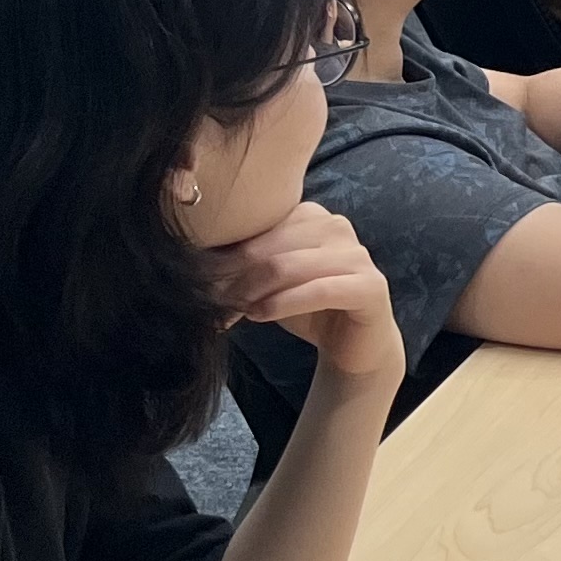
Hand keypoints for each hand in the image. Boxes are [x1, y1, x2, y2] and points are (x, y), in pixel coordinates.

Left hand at [210, 204, 401, 385]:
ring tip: (231, 309)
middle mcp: (337, 226)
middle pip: (269, 246)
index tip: (195, 278)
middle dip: (233, 274)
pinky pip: (318, 290)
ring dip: (252, 290)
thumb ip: (244, 266)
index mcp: (311, 215)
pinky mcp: (371, 286)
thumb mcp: (270, 281)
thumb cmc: (307, 308)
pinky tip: (258, 316)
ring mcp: (357, 254)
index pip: (258, 225)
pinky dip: (282, 304)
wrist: (355, 345)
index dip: (224, 253)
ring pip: (289, 265)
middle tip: (206, 299)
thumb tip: (189, 264)